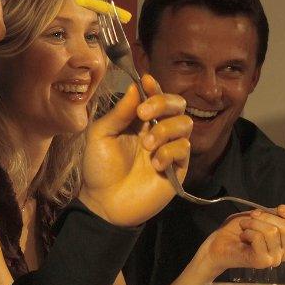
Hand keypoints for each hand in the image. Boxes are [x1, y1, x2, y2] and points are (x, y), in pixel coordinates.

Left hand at [79, 76, 192, 226]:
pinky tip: (154, 164)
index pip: (154, 96)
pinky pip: (184, 148)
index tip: (146, 81)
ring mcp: (169, 148)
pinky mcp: (178, 167)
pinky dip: (169, 153)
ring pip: (185, 123)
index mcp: (138, 121)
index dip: (154, 87)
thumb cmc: (99, 168)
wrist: (104, 203)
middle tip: (144, 113)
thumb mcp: (100, 135)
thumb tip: (133, 87)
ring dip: (165, 130)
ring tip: (146, 146)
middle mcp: (157, 130)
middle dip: (163, 103)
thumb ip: (118, 112)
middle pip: (177, 105)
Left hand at [203, 203, 284, 275]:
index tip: (280, 208)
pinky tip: (243, 238)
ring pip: (273, 231)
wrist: (216, 246)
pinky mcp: (263, 261)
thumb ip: (279, 213)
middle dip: (265, 216)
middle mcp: (284, 251)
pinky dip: (248, 232)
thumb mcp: (259, 216)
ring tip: (244, 228)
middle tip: (250, 219)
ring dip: (253, 223)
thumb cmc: (236, 231)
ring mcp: (275, 258)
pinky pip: (260, 238)